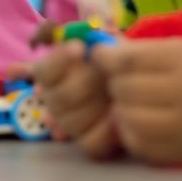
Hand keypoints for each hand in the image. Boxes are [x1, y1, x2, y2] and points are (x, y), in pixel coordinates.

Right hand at [31, 40, 120, 157]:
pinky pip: (90, 143)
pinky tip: (117, 114)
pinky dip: (105, 130)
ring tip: (115, 90)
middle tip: (105, 71)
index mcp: (53, 73)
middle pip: (56, 98)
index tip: (80, 48)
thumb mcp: (105, 41)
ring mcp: (70, 123)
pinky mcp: (89, 141)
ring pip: (70, 122)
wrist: (138, 81)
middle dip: (85, 82)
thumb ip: (86, 37)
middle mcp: (56, 100)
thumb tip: (46, 42)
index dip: (58, 60)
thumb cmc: (116, 59)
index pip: (43, 71)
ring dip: (96, 104)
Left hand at [91, 38, 181, 164]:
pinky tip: (138, 122)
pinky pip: (140, 145)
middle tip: (119, 80)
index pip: (130, 59)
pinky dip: (130, 133)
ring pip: (129, 119)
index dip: (106, 57)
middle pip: (126, 88)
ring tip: (127, 102)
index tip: (100, 55)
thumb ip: (141, 51)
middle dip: (114, 83)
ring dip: (120, 109)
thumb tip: (98, 53)